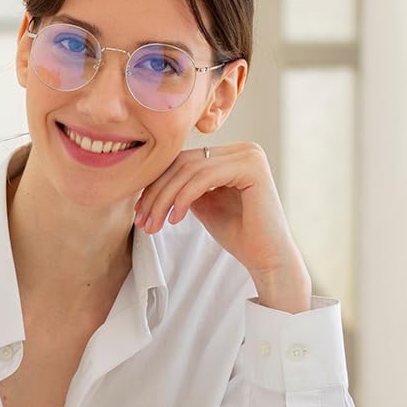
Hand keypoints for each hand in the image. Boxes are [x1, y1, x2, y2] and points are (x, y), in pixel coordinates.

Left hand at [133, 143, 311, 312]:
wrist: (267, 258)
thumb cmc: (237, 233)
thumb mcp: (202, 204)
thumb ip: (183, 186)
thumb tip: (149, 179)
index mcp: (231, 154)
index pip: (182, 161)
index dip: (156, 184)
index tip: (140, 212)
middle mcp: (242, 149)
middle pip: (183, 162)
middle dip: (156, 193)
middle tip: (142, 221)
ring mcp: (249, 155)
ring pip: (189, 170)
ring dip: (164, 199)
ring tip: (154, 225)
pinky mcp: (252, 168)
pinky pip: (204, 177)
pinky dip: (183, 198)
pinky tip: (175, 219)